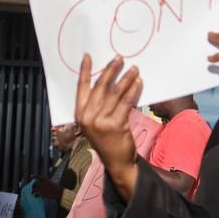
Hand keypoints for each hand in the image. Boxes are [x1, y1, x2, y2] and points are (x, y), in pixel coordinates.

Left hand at [31, 175, 62, 200]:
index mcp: (45, 179)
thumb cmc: (54, 188)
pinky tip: (35, 196)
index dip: (34, 176)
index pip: (38, 176)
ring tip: (32, 193)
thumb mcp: (50, 183)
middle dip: (33, 186)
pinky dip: (35, 195)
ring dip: (32, 191)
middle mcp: (42, 182)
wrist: (57, 192)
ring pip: (34, 188)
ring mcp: (41, 187)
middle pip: (35, 183)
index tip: (31, 176)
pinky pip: (36, 193)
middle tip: (32, 188)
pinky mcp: (41, 192)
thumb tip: (41, 185)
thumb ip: (45, 183)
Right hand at [75, 54, 141, 201]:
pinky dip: (134, 90)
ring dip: (126, 78)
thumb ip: (96, 104)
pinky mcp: (116, 125)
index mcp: (79, 114)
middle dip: (111, 70)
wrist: (116, 161)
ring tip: (134, 68)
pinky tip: (139, 82)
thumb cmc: (106, 138)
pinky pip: (126, 102)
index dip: (85, 71)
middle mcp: (88, 117)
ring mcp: (101, 121)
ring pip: (115, 93)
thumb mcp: (95, 122)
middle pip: (100, 86)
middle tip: (120, 58)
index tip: (88, 56)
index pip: (81, 87)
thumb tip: (108, 79)